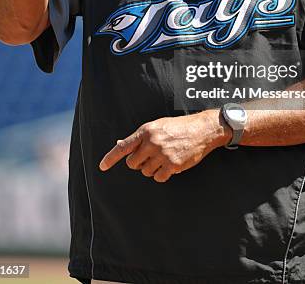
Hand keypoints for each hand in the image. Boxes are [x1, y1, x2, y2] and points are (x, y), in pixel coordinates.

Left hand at [99, 111, 227, 182]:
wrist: (201, 129)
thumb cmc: (178, 127)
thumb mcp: (157, 126)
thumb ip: (139, 137)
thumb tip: (119, 144)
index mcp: (146, 131)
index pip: (123, 146)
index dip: (111, 158)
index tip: (102, 167)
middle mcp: (152, 142)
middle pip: (132, 163)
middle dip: (138, 163)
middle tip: (149, 156)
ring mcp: (162, 154)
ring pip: (145, 172)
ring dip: (151, 168)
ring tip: (163, 158)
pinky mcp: (172, 165)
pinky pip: (158, 178)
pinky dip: (162, 174)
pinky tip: (170, 165)